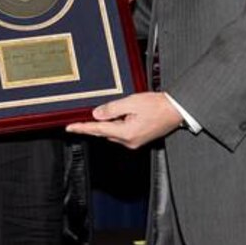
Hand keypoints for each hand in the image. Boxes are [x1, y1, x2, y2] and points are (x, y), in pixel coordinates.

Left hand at [65, 92, 181, 148]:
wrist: (176, 110)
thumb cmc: (157, 106)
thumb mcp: (131, 102)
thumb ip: (112, 109)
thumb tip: (97, 114)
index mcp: (126, 133)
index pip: (98, 130)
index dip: (82, 128)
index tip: (69, 128)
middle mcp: (129, 141)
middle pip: (104, 132)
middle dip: (94, 124)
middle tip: (82, 118)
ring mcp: (134, 142)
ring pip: (112, 132)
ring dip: (108, 123)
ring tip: (114, 110)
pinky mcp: (138, 139)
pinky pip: (121, 132)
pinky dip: (117, 124)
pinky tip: (120, 115)